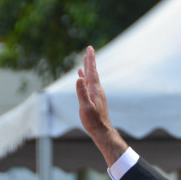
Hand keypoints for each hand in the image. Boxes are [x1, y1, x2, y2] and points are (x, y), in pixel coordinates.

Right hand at [75, 46, 127, 163]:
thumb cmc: (93, 120)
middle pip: (92, 72)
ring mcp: (96, 94)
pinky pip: (89, 84)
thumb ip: (82, 92)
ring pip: (91, 78)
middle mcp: (97, 89)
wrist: (101, 130)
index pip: (91, 71)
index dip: (90, 60)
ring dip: (88, 68)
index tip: (90, 49)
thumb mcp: (85, 107)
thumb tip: (79, 78)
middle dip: (90, 61)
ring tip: (85, 61)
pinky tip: (82, 78)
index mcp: (94, 89)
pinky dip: (86, 78)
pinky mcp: (95, 98)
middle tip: (89, 50)